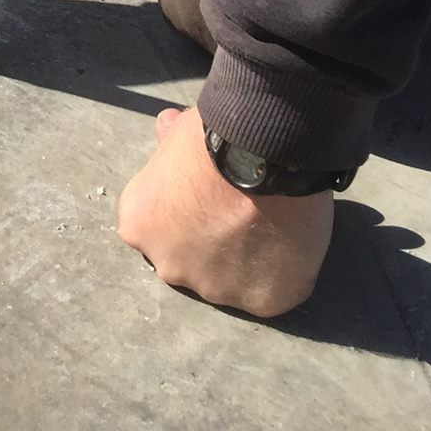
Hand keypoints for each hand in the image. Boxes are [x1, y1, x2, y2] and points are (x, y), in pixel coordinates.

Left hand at [116, 105, 332, 317]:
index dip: (186, 209)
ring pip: (231, 280)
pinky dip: (284, 272)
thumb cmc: (213, 136)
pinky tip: (291, 242)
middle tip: (240, 211)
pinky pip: (271, 292)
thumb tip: (166, 127)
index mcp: (139, 225)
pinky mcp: (261, 303)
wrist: (262, 155)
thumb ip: (168, 142)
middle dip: (211, 240)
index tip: (209, 194)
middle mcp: (168, 267)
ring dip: (247, 260)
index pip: (158, 225)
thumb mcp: (177, 130)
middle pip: (190, 259)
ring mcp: (214, 290)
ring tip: (270, 223)